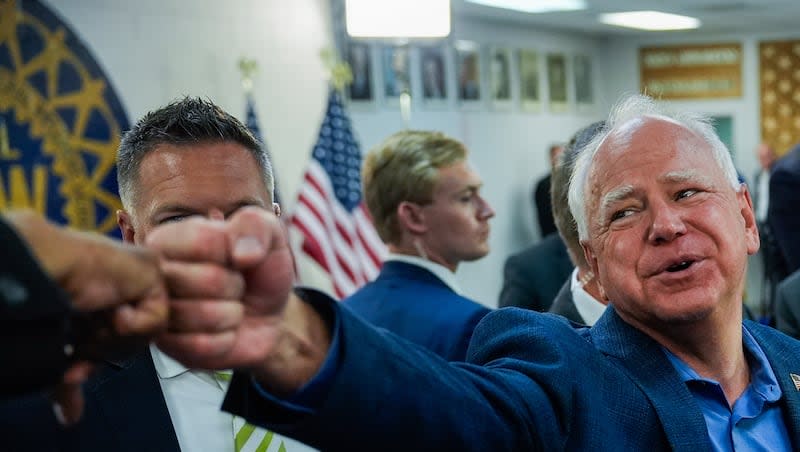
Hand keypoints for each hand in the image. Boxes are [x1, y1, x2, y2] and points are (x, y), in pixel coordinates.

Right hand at [3, 210, 168, 422]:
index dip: (97, 357)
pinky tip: (111, 306)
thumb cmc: (45, 300)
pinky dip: (129, 322)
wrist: (41, 274)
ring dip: (112, 335)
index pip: (122, 343)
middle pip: (135, 343)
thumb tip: (71, 418)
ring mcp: (145, 277)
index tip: (74, 369)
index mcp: (112, 297)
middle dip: (103, 348)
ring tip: (93, 316)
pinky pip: (155, 320)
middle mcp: (131, 286)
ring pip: (146, 335)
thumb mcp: (66, 346)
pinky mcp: (156, 273)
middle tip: (82, 335)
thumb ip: (77, 372)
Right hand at [148, 207, 328, 393]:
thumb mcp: (266, 233)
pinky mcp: (169, 349)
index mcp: (168, 239)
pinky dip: (225, 338)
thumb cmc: (257, 269)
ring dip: (231, 313)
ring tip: (227, 306)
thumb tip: (241, 255)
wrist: (267, 315)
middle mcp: (154, 276)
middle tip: (233, 285)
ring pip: (203, 315)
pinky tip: (222, 331)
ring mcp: (158, 315)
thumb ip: (255, 225)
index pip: (201, 240)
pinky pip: (203, 345)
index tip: (233, 255)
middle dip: (234, 285)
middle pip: (205, 280)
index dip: (231, 250)